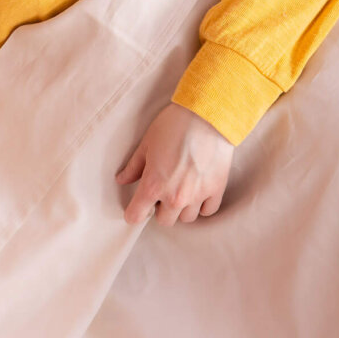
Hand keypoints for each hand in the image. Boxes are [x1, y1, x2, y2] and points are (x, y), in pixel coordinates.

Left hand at [115, 101, 233, 225]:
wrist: (206, 116)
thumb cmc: (172, 125)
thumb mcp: (147, 143)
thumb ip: (134, 167)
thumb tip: (122, 180)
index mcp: (153, 185)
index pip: (136, 216)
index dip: (133, 213)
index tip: (135, 207)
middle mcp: (175, 197)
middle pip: (164, 221)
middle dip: (160, 208)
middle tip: (161, 190)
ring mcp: (197, 196)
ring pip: (186, 218)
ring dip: (181, 207)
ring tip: (181, 187)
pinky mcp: (216, 190)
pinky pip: (207, 211)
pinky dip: (201, 205)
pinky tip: (198, 189)